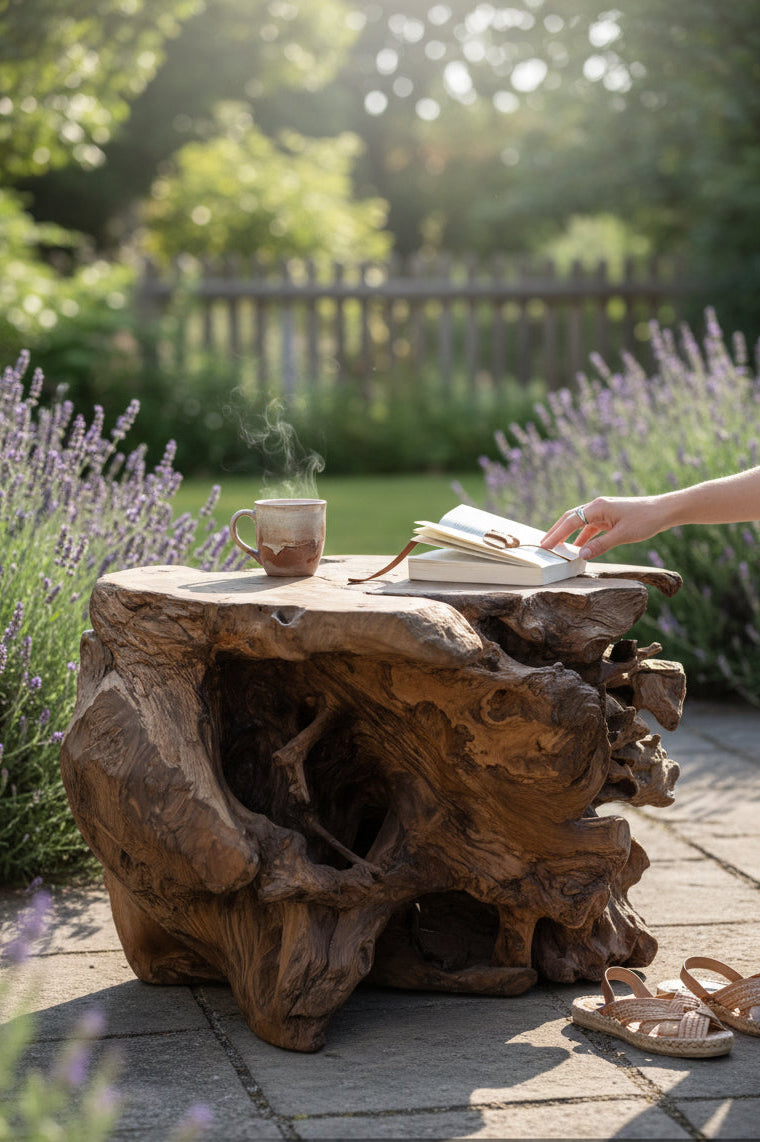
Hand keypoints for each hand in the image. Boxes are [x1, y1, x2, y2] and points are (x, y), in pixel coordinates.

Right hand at [539, 496, 669, 559]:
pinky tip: (577, 548)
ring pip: (578, 523)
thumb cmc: (645, 520)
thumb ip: (600, 545)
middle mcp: (597, 507)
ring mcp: (602, 512)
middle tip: (543, 546)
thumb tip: (580, 555)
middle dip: (555, 532)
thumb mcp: (622, 535)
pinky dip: (581, 537)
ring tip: (556, 548)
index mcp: (598, 507)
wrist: (663, 511)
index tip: (545, 546)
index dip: (556, 534)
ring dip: (567, 535)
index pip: (570, 521)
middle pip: (569, 519)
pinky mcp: (608, 518)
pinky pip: (589, 528)